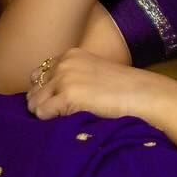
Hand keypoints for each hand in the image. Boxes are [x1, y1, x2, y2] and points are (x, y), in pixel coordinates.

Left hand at [26, 47, 163, 124]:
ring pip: (34, 103)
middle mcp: (63, 63)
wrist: (143, 94)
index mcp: (70, 55)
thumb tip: (51, 96)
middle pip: (33, 89)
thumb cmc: (124, 89)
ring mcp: (64, 78)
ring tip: (64, 120)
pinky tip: (67, 121)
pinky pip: (42, 113)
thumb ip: (73, 77)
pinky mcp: (67, 95)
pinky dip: (50, 121)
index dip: (44, 92)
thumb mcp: (94, 73)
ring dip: (45, 114)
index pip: (39, 75)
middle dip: (42, 104)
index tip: (56, 104)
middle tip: (59, 115)